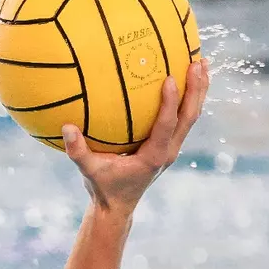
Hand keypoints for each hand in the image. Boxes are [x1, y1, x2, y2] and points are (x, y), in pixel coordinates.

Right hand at [62, 58, 208, 212]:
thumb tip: (66, 127)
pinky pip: (183, 118)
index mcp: (153, 156)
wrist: (117, 206)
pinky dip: (188, 97)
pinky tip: (185, 78)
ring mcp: (172, 148)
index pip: (167, 125)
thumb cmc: (103, 187)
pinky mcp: (169, 144)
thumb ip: (77, 151)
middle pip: (190, 116)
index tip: (170, 78)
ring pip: (191, 116)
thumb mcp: (88, 171)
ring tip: (202, 62)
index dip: (170, 102)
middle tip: (198, 61)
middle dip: (196, 89)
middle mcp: (168, 151)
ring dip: (199, 90)